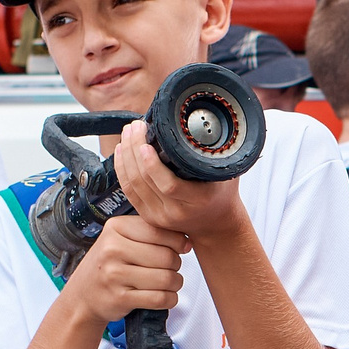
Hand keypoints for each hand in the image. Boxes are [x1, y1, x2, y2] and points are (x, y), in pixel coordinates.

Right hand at [63, 213, 185, 327]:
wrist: (82, 294)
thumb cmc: (108, 265)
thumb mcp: (121, 238)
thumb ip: (151, 233)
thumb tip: (187, 241)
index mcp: (116, 228)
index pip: (160, 231)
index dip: (178, 242)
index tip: (181, 248)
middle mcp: (112, 249)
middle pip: (167, 257)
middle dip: (177, 265)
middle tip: (170, 268)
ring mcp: (114, 275)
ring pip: (167, 279)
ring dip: (175, 284)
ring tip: (168, 283)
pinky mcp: (120, 298)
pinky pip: (160, 298)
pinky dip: (169, 299)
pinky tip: (164, 296)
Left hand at [112, 119, 250, 241]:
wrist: (217, 223)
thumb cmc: (222, 193)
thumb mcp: (226, 173)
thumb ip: (215, 154)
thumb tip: (203, 125)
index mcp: (197, 201)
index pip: (168, 185)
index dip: (152, 165)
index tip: (146, 144)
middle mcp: (175, 212)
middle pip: (145, 181)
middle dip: (134, 150)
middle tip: (136, 126)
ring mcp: (159, 216)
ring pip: (133, 184)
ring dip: (126, 156)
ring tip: (128, 133)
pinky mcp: (148, 216)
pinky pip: (129, 190)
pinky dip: (122, 169)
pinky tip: (121, 151)